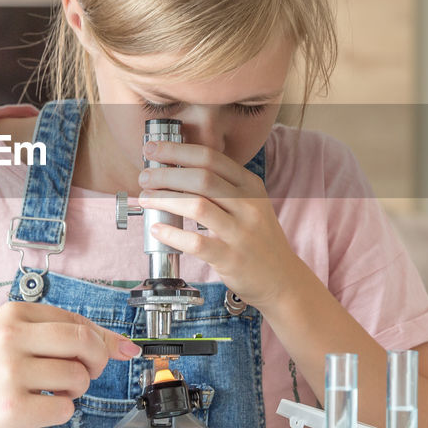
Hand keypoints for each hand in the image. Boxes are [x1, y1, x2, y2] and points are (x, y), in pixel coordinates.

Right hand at [0, 302, 140, 427]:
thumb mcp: (7, 339)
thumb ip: (56, 336)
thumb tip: (119, 345)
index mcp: (13, 315)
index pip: (77, 320)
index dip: (102, 338)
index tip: (117, 350)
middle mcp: (12, 339)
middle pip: (84, 342)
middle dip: (97, 360)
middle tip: (86, 372)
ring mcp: (11, 373)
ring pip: (78, 377)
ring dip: (75, 390)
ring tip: (50, 391)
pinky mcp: (13, 407)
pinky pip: (64, 408)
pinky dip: (60, 411)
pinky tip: (37, 408)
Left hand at [136, 140, 311, 310]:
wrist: (282, 279)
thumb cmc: (257, 239)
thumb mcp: (250, 204)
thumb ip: (222, 187)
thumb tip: (176, 170)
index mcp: (250, 185)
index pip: (210, 157)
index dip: (177, 150)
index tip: (153, 149)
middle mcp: (248, 205)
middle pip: (201, 178)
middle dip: (165, 174)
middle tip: (145, 178)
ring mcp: (241, 232)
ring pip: (197, 206)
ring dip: (164, 199)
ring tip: (145, 199)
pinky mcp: (231, 258)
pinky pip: (196, 242)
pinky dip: (171, 233)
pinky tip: (157, 228)